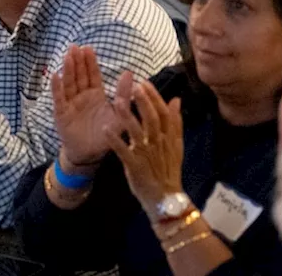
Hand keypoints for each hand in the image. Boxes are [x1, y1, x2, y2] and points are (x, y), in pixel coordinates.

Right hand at [52, 46, 123, 170]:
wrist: (90, 155)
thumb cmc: (105, 135)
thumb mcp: (119, 115)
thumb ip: (123, 94)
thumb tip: (130, 73)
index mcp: (96, 95)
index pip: (92, 75)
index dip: (90, 62)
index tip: (88, 48)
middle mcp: (81, 96)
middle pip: (79, 75)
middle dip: (77, 61)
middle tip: (75, 46)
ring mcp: (70, 104)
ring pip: (69, 83)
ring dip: (67, 69)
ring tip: (68, 56)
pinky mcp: (61, 114)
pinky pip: (59, 99)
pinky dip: (56, 87)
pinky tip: (55, 75)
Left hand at [105, 78, 184, 213]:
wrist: (165, 199)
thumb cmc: (167, 169)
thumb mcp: (176, 145)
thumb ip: (175, 122)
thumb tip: (176, 99)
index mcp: (168, 137)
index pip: (163, 113)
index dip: (154, 97)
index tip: (144, 82)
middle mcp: (158, 144)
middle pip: (152, 119)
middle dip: (144, 102)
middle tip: (134, 86)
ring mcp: (146, 155)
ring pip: (137, 132)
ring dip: (128, 117)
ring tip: (118, 101)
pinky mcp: (135, 166)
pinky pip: (124, 152)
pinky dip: (116, 141)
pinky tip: (106, 129)